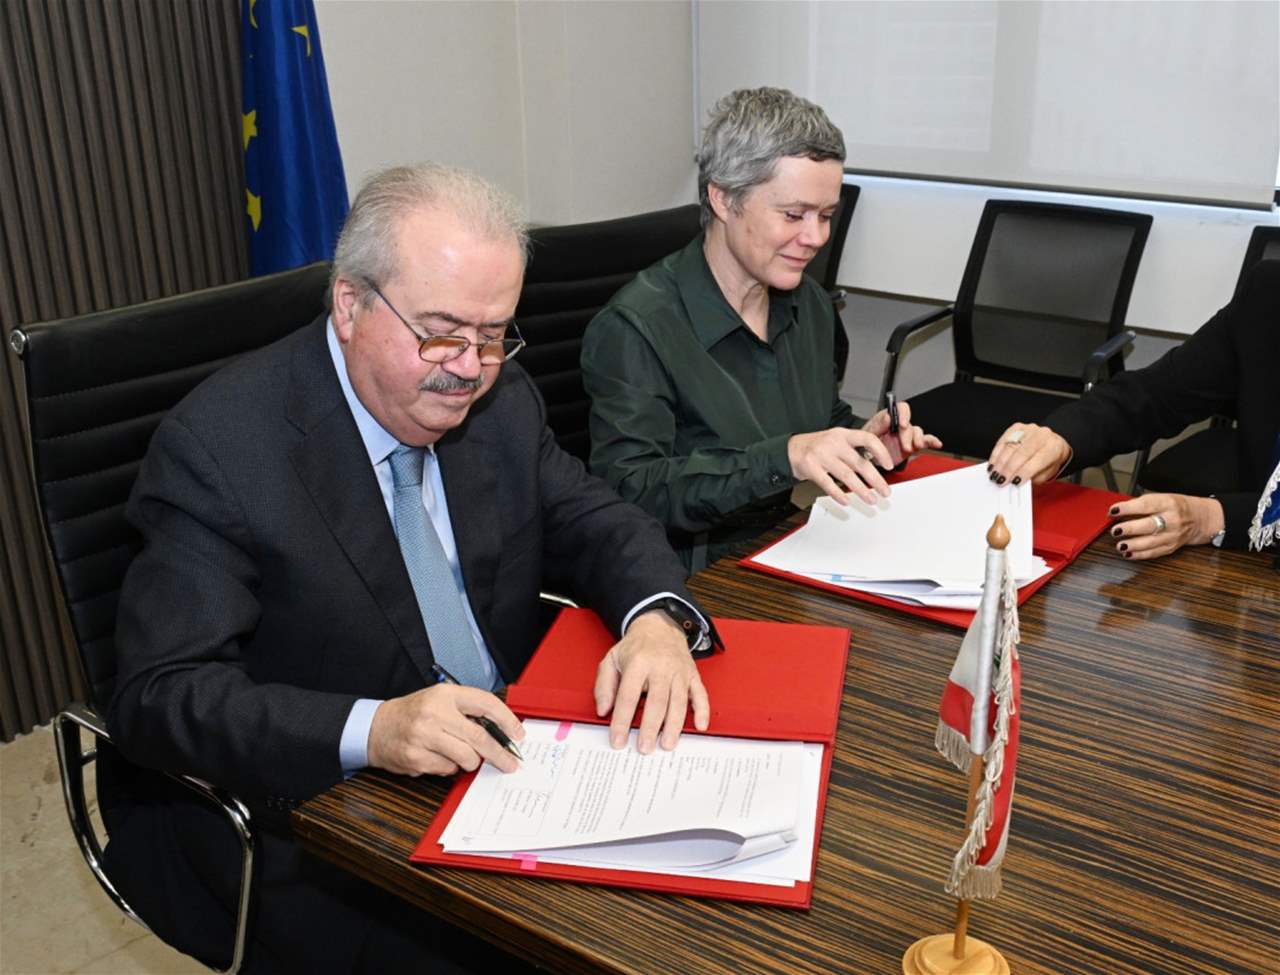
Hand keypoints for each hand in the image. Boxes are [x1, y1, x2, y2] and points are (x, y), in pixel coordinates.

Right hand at [367, 684, 524, 776]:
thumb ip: (468, 711)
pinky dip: (449, 767)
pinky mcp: (417, 758)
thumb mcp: (441, 700)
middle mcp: (435, 713)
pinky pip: (449, 770)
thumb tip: (501, 731)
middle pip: (480, 738)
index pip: (486, 704)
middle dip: (500, 754)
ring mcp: (424, 736)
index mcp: (445, 694)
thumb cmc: (414, 713)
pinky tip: (437, 757)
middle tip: (510, 763)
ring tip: (459, 754)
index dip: (507, 721)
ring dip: (470, 761)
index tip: (518, 734)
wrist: (377, 727)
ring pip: (467, 758)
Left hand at [594, 610, 709, 753]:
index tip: (618, 740)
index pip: (628, 696)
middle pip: (656, 701)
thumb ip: (604, 685)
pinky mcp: (692, 675)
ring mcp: (679, 671)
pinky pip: (700, 694)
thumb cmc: (634, 648)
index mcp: (638, 663)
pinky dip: (702, 711)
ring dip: (673, 725)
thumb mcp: (611, 659)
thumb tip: (603, 710)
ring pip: (678, 701)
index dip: (622, 721)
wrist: (659, 626)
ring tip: (667, 744)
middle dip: (650, 727)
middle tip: (644, 748)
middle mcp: (660, 667)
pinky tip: (700, 726)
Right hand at [787, 428, 895, 504]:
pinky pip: (828, 484)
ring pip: (846, 475)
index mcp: (843, 435)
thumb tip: (876, 466)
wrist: (791, 449)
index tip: (889, 465)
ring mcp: (821, 455)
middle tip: (885, 491)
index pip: (867, 438)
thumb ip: (853, 450)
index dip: (881, 452)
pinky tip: (846, 501)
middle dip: (875, 479)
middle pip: (859, 463)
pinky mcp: (811, 468)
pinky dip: (838, 494)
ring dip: (861, 490)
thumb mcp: (836, 440)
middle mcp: (833, 443)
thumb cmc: (817, 447)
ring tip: (871, 499)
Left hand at [861, 400, 942, 466]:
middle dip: (908, 435)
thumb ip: (878, 425)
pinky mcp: (912, 445)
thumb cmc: (866, 441)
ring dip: (918, 440)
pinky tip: (937, 444)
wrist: (867, 456)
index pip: (901, 409)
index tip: (902, 424)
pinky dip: (932, 441)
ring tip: (915, 446)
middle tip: (904, 445)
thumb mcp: (867, 433)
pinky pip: (925, 441)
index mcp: (889, 417)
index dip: (904, 415)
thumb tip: (888, 416)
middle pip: (910, 424)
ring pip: (918, 433)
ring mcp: (907, 435)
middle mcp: (900, 424)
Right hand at [987, 423, 1072, 485]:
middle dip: (1009, 468)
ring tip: (994, 474)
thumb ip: (1033, 477)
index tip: (1014, 482)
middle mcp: (1042, 435)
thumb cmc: (1048, 461)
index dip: (1024, 472)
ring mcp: (1029, 429)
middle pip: (1022, 452)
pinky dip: (996, 453)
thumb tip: (1015, 480)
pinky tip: (993, 463)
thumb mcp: (1045, 473)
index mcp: (1053, 447)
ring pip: (1010, 446)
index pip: (1038, 460)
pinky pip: (1003, 440)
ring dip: (1000, 462)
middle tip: (1000, 480)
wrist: (1051, 444)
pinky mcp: (1017, 427)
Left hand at [1107, 493, 1224, 559]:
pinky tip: (1128, 554)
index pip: (1146, 505)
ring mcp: (1172, 535)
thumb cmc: (1177, 506)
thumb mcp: (1163, 497)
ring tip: (1120, 545)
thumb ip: (1141, 504)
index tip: (1113, 511)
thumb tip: (1117, 511)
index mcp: (1168, 503)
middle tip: (1115, 530)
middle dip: (1129, 529)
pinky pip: (1154, 553)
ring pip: (1151, 542)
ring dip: (1133, 545)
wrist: (1200, 518)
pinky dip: (1139, 555)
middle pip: (1149, 525)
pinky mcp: (1171, 547)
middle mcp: (1172, 520)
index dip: (1128, 508)